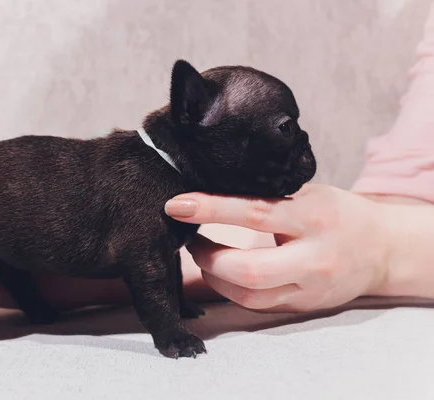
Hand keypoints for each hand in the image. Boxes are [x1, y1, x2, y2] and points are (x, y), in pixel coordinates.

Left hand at [165, 184, 392, 311]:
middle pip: (247, 270)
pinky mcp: (302, 306)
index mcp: (314, 216)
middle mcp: (313, 257)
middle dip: (207, 257)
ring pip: (248, 295)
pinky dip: (231, 289)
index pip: (254, 212)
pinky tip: (222, 273)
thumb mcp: (308, 194)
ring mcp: (309, 288)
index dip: (211, 210)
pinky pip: (257, 305)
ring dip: (214, 276)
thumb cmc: (338, 213)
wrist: (381, 249)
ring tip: (203, 256)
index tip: (177, 205)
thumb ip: (269, 197)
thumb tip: (212, 191)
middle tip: (191, 239)